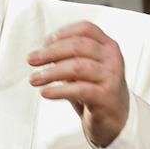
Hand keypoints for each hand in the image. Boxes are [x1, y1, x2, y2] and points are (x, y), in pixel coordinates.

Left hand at [27, 21, 129, 147]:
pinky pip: (79, 90)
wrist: (116, 119)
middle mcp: (112, 58)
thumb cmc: (98, 91)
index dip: (62, 33)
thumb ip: (68, 58)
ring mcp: (111, 77)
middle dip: (50, 52)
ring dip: (51, 72)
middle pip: (78, 45)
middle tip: (33, 60)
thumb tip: (42, 53)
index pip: (85, 29)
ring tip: (35, 79)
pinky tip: (46, 92)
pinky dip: (59, 90)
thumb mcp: (84, 69)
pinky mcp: (106, 96)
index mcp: (107, 46)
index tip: (45, 43)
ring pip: (77, 67)